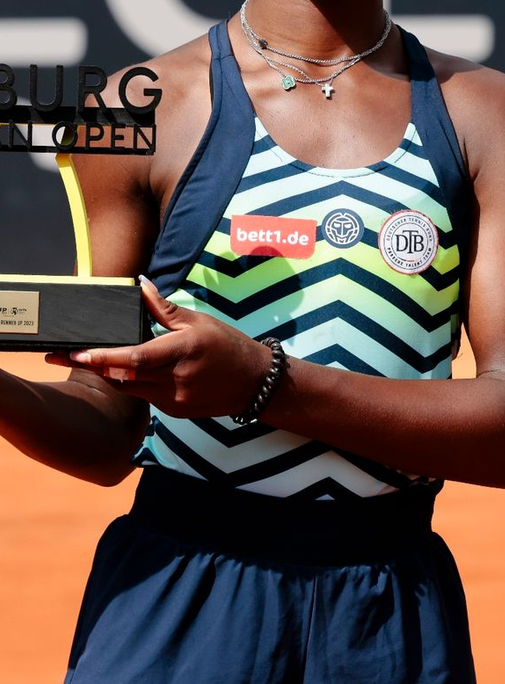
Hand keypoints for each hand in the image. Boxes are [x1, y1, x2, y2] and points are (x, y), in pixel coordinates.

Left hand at [49, 280, 272, 419]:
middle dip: (91, 365)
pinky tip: (127, 372)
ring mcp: (174, 399)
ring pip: (129, 388)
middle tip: (59, 356)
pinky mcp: (174, 411)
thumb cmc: (228, 345)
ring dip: (108, 375)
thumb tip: (140, 284)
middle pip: (122, 376)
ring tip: (87, 361)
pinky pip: (144, 396)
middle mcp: (176, 378)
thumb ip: (164, 308)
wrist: (254, 382)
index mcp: (183, 350)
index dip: (102, 357)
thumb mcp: (199, 321)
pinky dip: (132, 383)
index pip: (134, 357)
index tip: (76, 353)